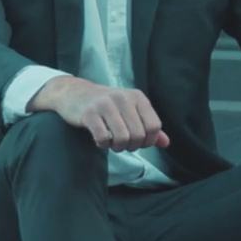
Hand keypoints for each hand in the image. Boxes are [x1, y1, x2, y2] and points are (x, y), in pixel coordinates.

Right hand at [30, 76, 169, 152]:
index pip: (154, 126)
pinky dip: (102, 144)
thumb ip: (148, 126)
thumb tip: (166, 143)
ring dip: (117, 147)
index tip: (138, 142)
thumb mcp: (130, 111)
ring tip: (111, 143)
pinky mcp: (89, 113)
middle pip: (138, 135)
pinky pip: (102, 138)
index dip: (148, 141)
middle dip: (131, 146)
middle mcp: (123, 98)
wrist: (74, 93)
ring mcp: (105, 105)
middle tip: (121, 143)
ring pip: (122, 138)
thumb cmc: (106, 105)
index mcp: (137, 97)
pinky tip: (99, 140)